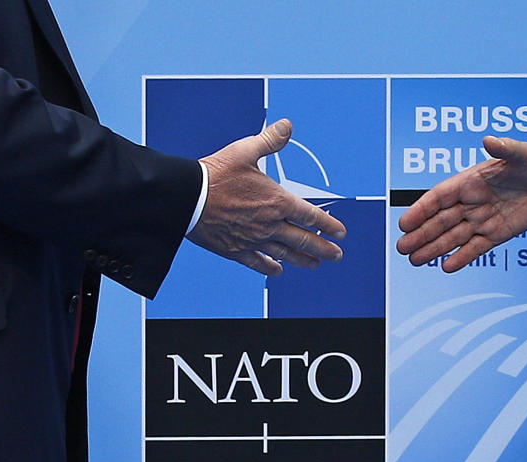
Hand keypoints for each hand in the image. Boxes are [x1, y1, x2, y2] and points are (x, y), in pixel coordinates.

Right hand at [187, 119, 346, 275]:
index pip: (311, 216)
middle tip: (337, 255)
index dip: (328, 225)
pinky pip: (258, 262)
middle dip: (324, 248)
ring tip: (316, 264)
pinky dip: (270, 267)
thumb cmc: (215, 173)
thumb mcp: (245, 150)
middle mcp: (270, 224)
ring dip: (303, 260)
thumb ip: (269, 140)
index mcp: (277, 201)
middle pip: (304, 240)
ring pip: (285, 254)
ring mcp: (253, 239)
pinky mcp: (235, 249)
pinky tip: (278, 270)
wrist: (186, 197)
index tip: (341, 233)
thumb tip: (287, 125)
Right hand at [396, 135, 526, 272]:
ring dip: (434, 248)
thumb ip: (505, 149)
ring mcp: (483, 219)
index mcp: (471, 180)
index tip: (405, 222)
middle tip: (402, 248)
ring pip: (453, 236)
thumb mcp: (524, 154)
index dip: (421, 209)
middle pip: (441, 220)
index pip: (440, 197)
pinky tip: (446, 266)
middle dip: (421, 234)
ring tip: (414, 260)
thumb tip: (489, 140)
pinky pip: (476, 247)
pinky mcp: (498, 234)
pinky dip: (462, 257)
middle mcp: (473, 201)